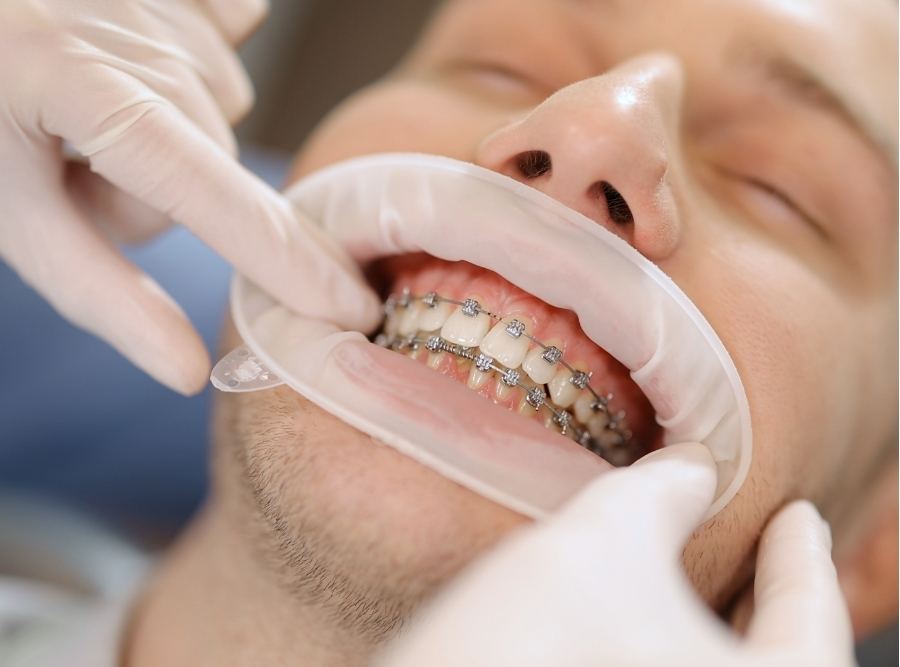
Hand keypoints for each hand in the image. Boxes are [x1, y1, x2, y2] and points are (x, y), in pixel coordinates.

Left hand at [0, 0, 380, 393]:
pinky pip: (227, 38)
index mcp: (95, 96)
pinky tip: (139, 54)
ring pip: (214, 116)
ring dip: (162, 134)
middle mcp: (146, 39)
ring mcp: (167, 0)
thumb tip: (189, 371)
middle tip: (67, 168)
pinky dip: (190, 67)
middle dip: (153, 195)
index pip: (225, 203)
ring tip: (84, 111)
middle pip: (211, 172)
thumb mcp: (7, 216)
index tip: (354, 312)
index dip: (296, 268)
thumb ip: (100, 294)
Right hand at [378, 443, 854, 666]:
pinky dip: (666, 657)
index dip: (807, 556)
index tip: (803, 517)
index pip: (812, 618)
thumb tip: (692, 464)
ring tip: (692, 578)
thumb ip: (660, 494)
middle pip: (778, 657)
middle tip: (756, 544)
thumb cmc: (524, 654)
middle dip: (767, 596)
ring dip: (713, 630)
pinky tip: (633, 628)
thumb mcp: (600, 544)